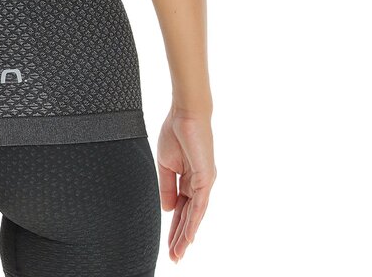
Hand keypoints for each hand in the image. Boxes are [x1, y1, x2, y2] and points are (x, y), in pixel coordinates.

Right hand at [156, 106, 216, 262]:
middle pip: (188, 217)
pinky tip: (189, 236)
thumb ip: (166, 187)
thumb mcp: (165, 164)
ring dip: (186, 235)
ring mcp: (204, 183)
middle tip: (174, 257)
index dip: (174, 227)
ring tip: (178, 253)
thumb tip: (167, 209)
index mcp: (188, 180)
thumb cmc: (175, 132)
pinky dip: (194, 221)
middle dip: (180, 237)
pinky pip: (200, 205)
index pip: (180, 210)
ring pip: (195, 216)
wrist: (185, 115)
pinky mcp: (206, 179)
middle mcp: (198, 185)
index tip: (168, 244)